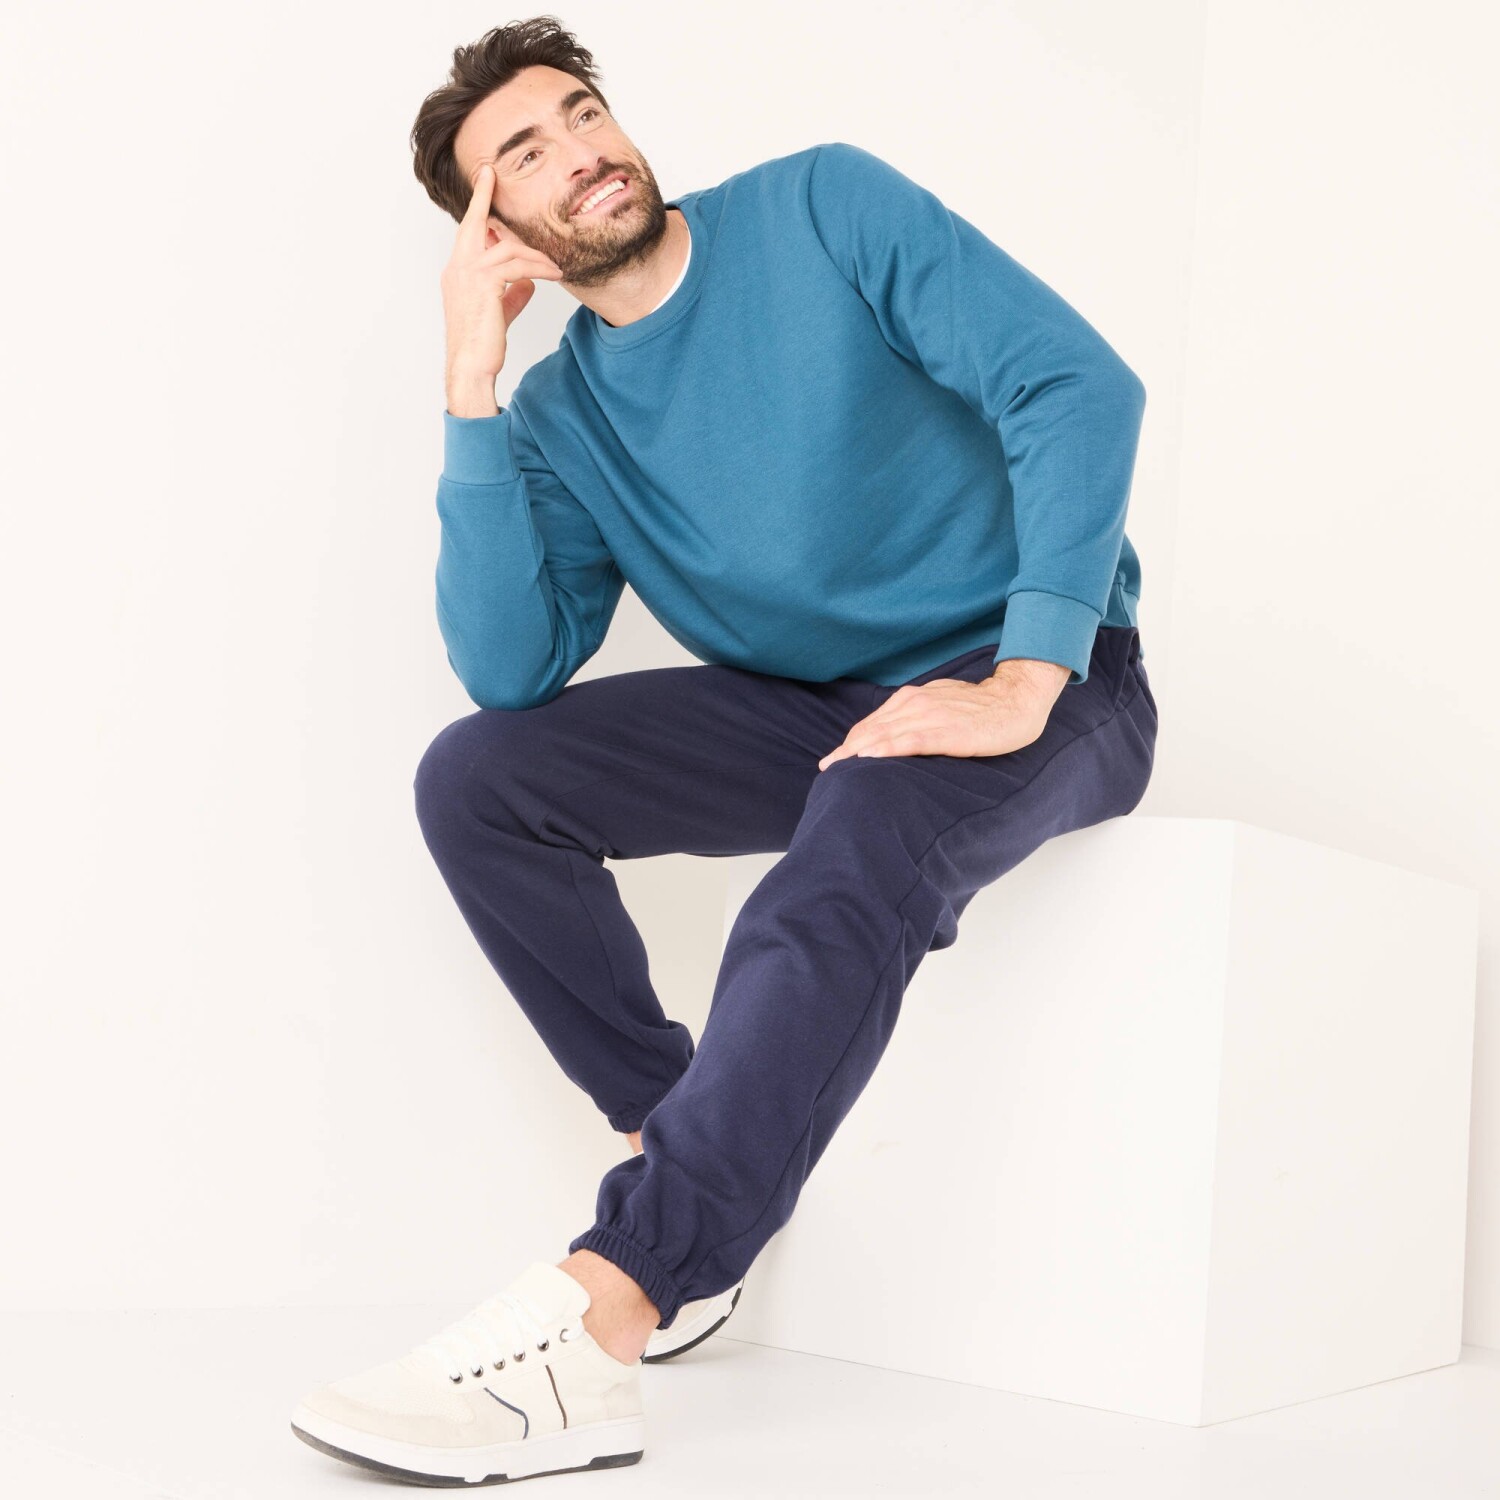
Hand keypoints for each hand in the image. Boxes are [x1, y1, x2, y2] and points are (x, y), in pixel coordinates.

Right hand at [441, 163, 566, 400]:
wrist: (470, 366)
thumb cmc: (482, 344)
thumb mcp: (500, 312)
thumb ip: (512, 294)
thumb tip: (528, 283)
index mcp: (458, 272)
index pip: (469, 233)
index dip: (478, 208)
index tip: (486, 182)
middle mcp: (458, 268)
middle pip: (474, 223)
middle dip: (484, 196)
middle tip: (492, 173)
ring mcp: (468, 274)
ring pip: (509, 249)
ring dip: (537, 256)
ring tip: (558, 268)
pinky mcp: (484, 284)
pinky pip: (518, 266)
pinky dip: (538, 269)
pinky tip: (551, 276)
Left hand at [816, 659, 1069, 769]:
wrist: (1017, 700)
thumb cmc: (981, 708)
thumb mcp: (942, 706)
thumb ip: (918, 718)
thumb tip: (897, 735)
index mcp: (912, 700)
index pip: (873, 723)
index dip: (851, 742)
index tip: (833, 760)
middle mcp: (916, 704)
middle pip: (872, 729)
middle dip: (846, 749)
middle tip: (825, 768)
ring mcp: (930, 716)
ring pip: (884, 734)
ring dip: (857, 751)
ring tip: (836, 768)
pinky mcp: (948, 731)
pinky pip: (910, 740)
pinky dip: (887, 748)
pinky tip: (868, 758)